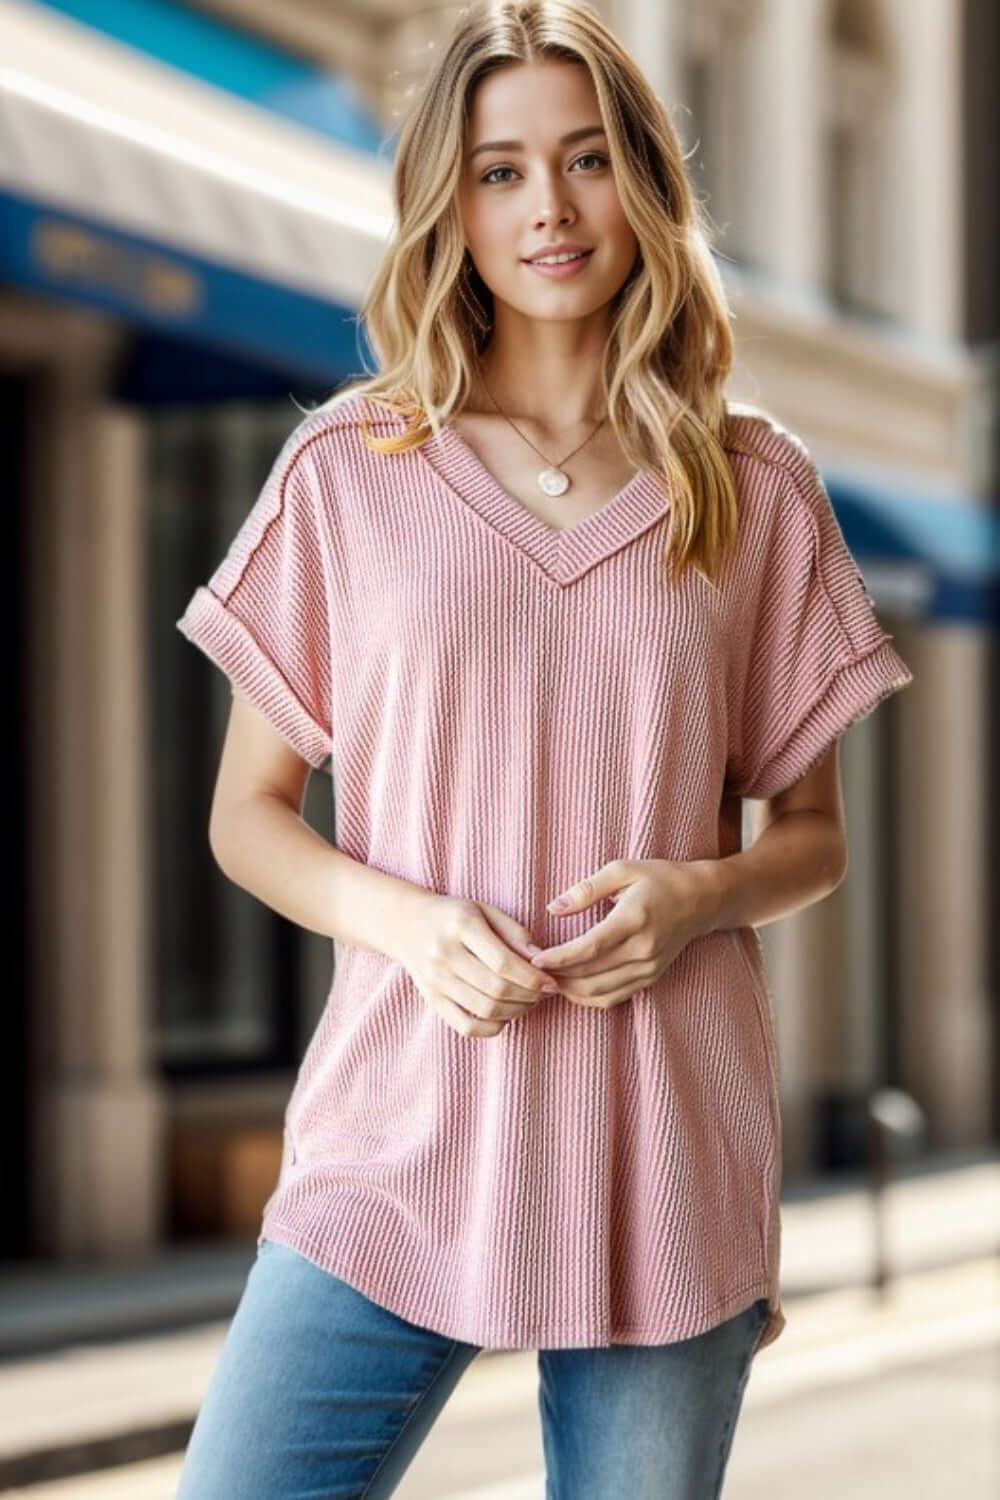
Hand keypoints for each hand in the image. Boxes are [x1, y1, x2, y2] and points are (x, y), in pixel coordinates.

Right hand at [396, 893, 559, 1038]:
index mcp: (461, 925)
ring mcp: (435, 980)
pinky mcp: (431, 1000)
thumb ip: (515, 933)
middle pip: (496, 989)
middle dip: (530, 996)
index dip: (533, 978)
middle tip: (544, 993)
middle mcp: (444, 954)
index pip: (503, 962)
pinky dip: (492, 1028)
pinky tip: (505, 1015)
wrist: (406, 924)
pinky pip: (467, 1027)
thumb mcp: (485, 911)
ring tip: (529, 1002)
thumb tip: (543, 960)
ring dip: (516, 1011)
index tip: (551, 982)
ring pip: (485, 1010)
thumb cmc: (455, 916)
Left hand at [527, 859, 712, 1010]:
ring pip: (601, 992)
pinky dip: (589, 999)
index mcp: (634, 919)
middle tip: (531, 971)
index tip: (534, 959)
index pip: (590, 948)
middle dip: (557, 977)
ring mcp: (649, 968)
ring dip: (570, 991)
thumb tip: (553, 908)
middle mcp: (643, 949)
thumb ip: (586, 889)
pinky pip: (615, 998)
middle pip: (591, 975)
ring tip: (546, 981)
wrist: (702, 900)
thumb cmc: (659, 879)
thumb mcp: (622, 870)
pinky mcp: (651, 978)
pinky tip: (570, 989)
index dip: (560, 958)